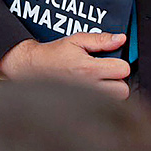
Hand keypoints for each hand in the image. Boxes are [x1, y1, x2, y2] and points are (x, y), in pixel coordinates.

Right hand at [0, 33, 130, 98]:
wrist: (28, 69)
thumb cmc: (51, 55)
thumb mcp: (76, 40)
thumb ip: (101, 40)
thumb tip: (121, 39)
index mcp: (88, 69)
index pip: (123, 70)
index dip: (121, 65)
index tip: (113, 63)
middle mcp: (86, 87)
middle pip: (122, 91)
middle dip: (118, 82)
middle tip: (107, 75)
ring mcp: (81, 101)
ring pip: (112, 103)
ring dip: (110, 93)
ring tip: (99, 84)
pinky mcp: (75, 110)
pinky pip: (97, 112)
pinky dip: (98, 104)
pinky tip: (91, 95)